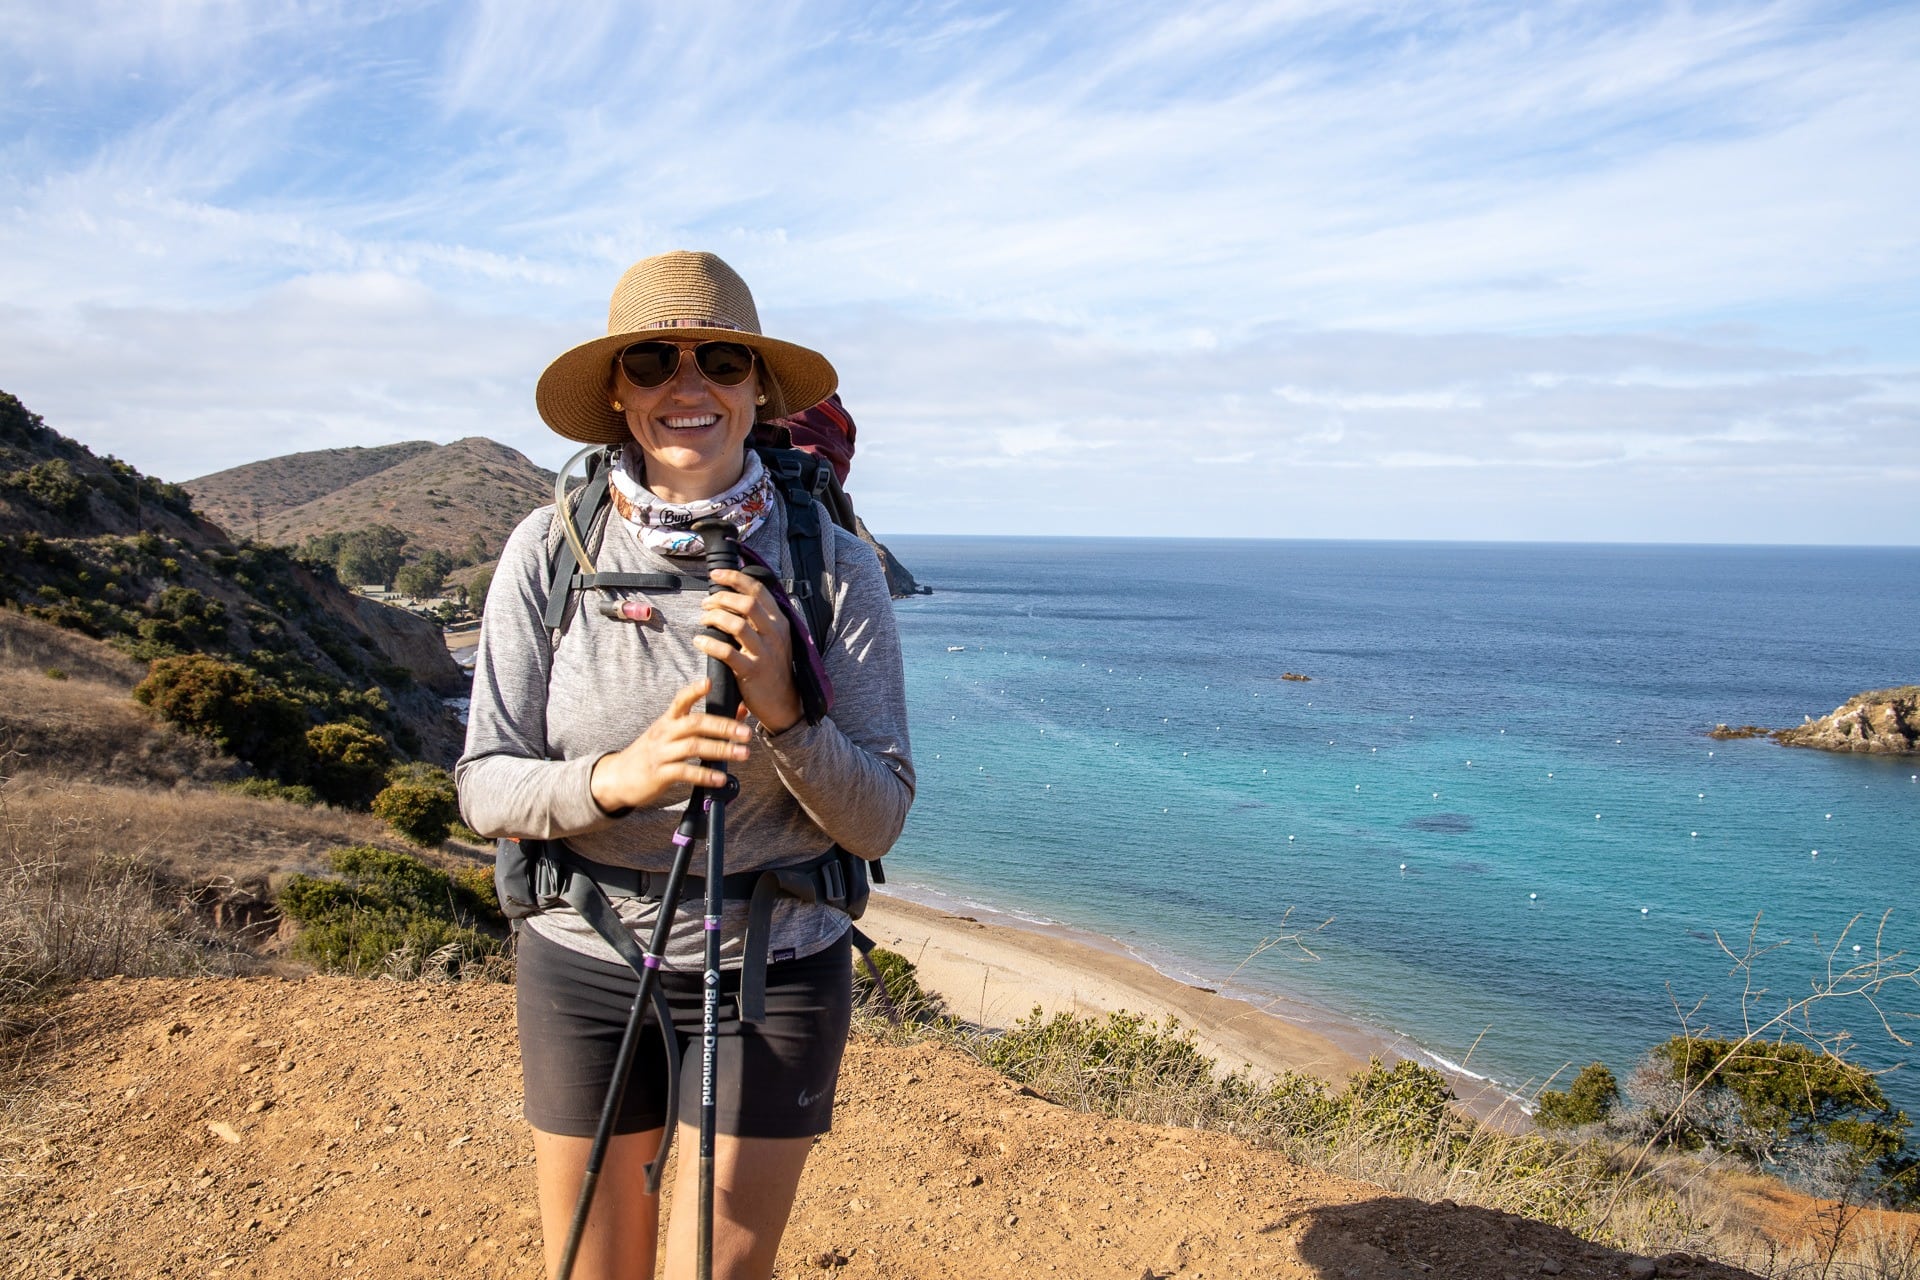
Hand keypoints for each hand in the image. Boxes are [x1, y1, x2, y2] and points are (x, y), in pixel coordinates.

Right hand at [589, 678, 751, 811]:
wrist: (618, 777)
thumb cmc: (653, 752)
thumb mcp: (672, 734)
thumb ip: (704, 723)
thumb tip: (740, 710)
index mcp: (668, 721)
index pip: (680, 700)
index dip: (694, 690)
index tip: (709, 682)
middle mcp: (664, 733)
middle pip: (695, 724)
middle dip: (723, 726)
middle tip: (746, 733)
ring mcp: (661, 753)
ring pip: (693, 747)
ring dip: (721, 750)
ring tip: (743, 753)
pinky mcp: (660, 774)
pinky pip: (685, 772)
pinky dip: (705, 775)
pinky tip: (721, 778)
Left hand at [694, 566, 803, 733]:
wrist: (783, 703)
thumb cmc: (773, 667)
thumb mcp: (775, 638)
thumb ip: (760, 619)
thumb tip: (735, 596)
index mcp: (779, 621)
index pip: (758, 590)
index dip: (735, 577)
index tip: (716, 574)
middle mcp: (774, 634)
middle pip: (746, 603)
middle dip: (720, 598)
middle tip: (706, 603)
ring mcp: (764, 652)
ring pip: (736, 624)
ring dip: (713, 618)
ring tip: (703, 620)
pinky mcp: (752, 671)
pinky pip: (727, 652)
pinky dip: (709, 643)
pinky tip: (699, 641)